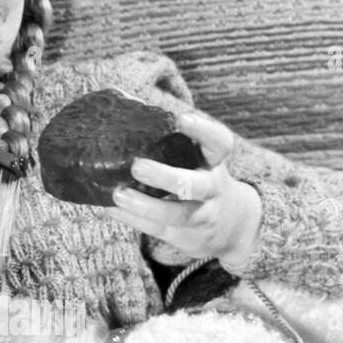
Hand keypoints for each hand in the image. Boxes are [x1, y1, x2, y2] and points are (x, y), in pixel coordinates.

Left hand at [104, 111, 262, 270]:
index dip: (203, 131)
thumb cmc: (198, 178)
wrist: (232, 227)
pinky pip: (158, 229)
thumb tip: (120, 106)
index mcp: (213, 162)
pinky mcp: (185, 236)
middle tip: (137, 166)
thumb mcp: (196, 159)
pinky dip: (132, 219)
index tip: (181, 118)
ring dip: (146, 206)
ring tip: (118, 194)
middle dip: (167, 177)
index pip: (219, 143)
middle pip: (196, 185)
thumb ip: (169, 142)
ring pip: (178, 215)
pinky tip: (109, 208)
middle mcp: (212, 189)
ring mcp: (201, 216)